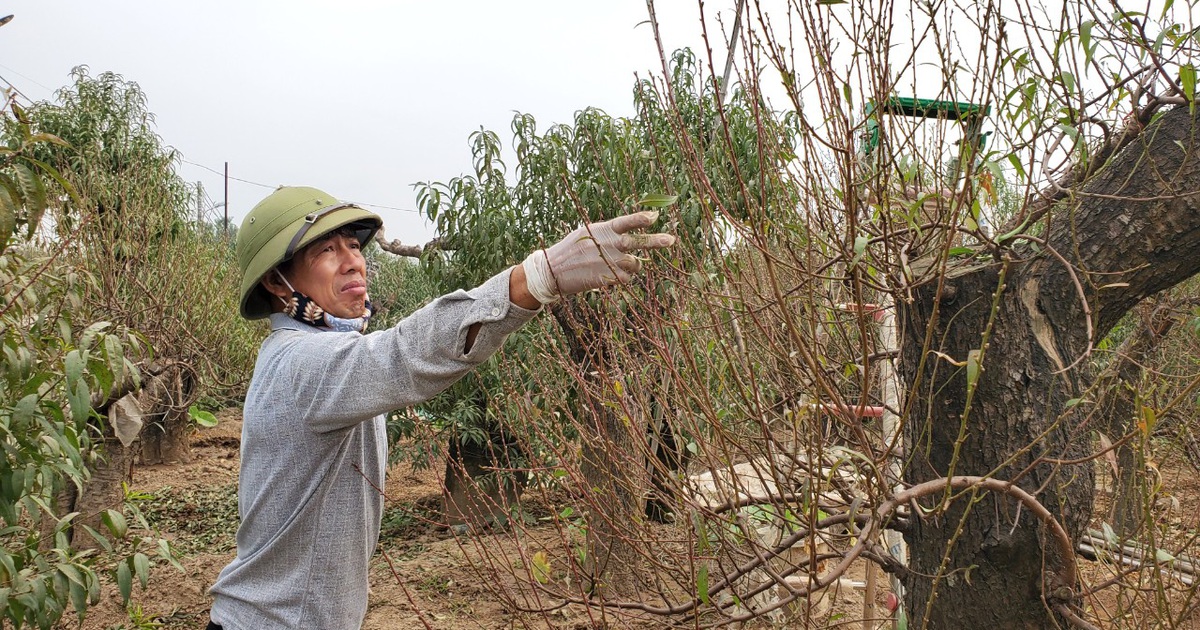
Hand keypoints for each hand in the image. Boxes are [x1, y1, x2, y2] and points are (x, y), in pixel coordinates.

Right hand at [521, 210, 675, 303]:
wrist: (552, 271)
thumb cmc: (570, 250)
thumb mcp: (587, 234)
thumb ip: (608, 233)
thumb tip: (627, 235)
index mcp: (602, 230)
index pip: (626, 222)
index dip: (640, 219)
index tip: (655, 217)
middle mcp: (608, 245)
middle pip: (638, 242)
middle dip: (656, 241)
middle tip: (671, 240)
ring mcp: (609, 262)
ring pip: (636, 263)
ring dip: (635, 264)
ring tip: (622, 264)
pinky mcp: (608, 278)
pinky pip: (627, 279)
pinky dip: (624, 278)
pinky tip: (611, 276)